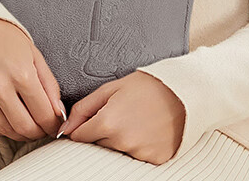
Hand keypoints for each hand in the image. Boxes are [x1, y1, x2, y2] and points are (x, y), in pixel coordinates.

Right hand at [0, 11, 66, 140]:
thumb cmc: (5, 36)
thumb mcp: (34, 54)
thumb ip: (49, 85)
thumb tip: (58, 112)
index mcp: (21, 73)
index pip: (44, 115)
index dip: (53, 124)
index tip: (56, 125)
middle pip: (25, 128)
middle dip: (39, 132)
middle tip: (43, 127)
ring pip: (6, 130)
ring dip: (20, 132)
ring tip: (27, 122)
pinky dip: (2, 126)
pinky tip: (9, 116)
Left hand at [56, 70, 185, 164]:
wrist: (182, 92)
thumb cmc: (146, 87)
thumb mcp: (110, 89)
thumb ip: (84, 108)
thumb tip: (65, 127)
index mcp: (107, 123)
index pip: (80, 137)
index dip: (83, 127)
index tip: (91, 120)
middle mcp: (122, 142)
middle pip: (98, 144)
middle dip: (102, 132)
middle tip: (119, 115)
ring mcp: (139, 153)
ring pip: (116, 151)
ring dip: (120, 140)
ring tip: (135, 120)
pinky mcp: (154, 160)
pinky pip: (135, 156)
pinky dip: (137, 146)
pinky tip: (146, 130)